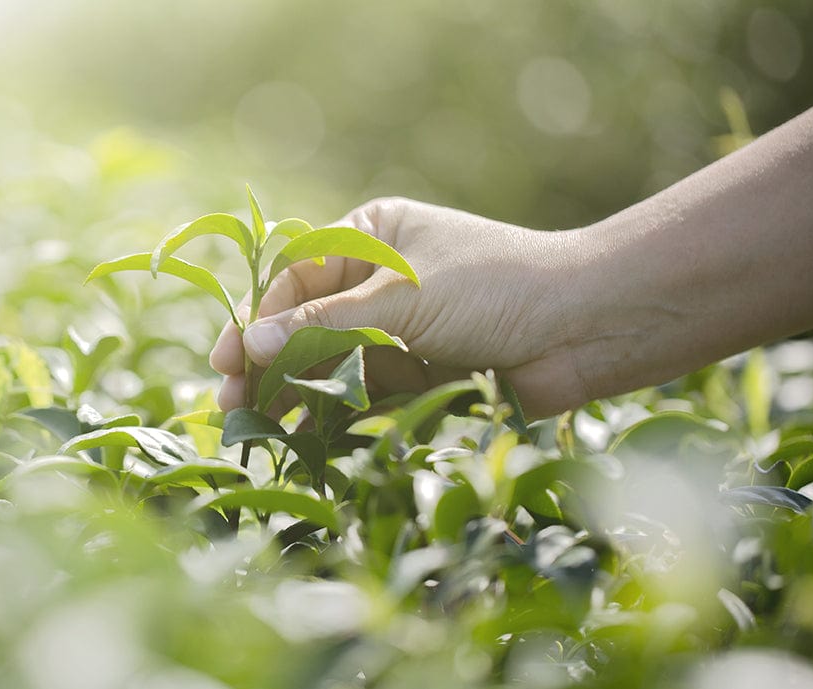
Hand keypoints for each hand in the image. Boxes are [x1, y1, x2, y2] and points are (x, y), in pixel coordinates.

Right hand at [209, 197, 588, 417]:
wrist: (586, 327)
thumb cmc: (495, 287)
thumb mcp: (402, 296)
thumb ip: (324, 324)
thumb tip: (247, 347)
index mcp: (371, 236)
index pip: (295, 277)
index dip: (256, 319)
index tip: (226, 358)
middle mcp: (378, 281)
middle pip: (304, 323)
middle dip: (265, 362)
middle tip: (229, 401)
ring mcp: (397, 330)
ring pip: (328, 363)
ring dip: (291, 392)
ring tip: (252, 425)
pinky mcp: (416, 376)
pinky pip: (360, 395)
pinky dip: (329, 414)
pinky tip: (296, 436)